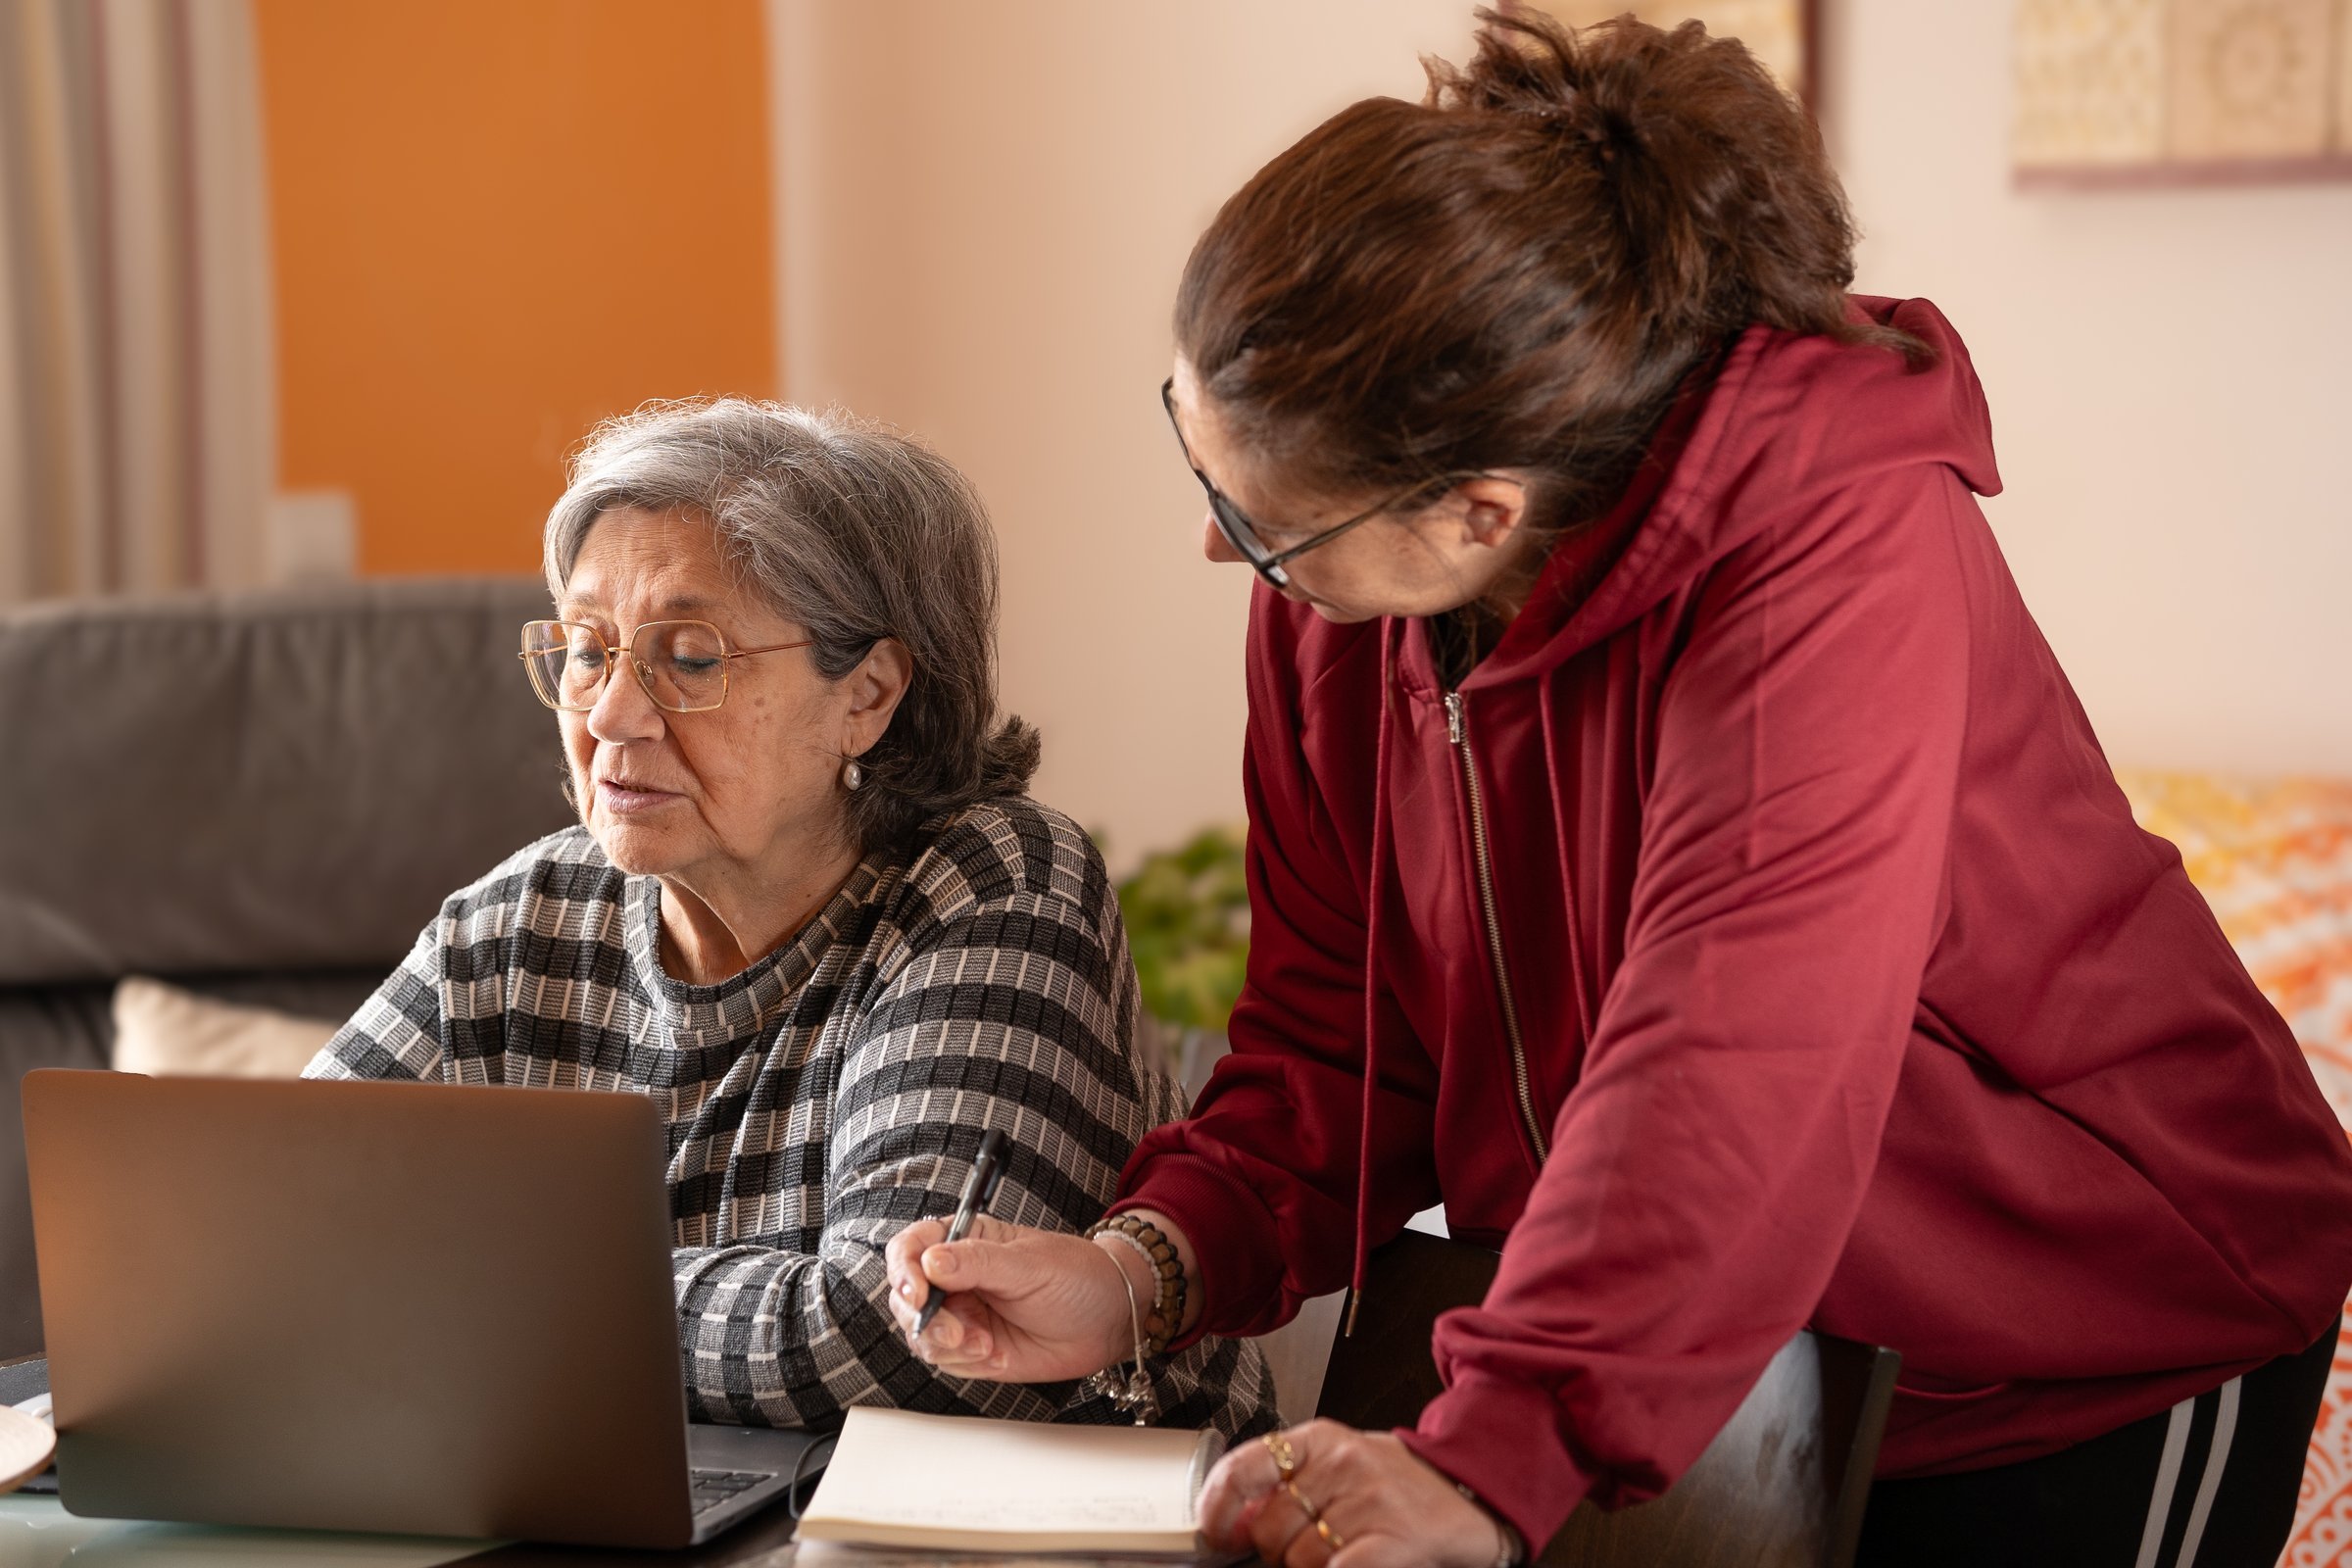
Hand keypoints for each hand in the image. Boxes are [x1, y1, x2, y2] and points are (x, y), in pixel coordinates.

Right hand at [884, 1213, 1135, 1381]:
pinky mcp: (972, 1348)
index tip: (919, 1294)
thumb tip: (931, 1261)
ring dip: (946, 1344)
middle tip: (957, 1333)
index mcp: (966, 1240)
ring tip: (985, 1345)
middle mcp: (956, 1277)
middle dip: (925, 1319)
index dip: (905, 1270)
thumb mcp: (1029, 1264)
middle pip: (906, 1296)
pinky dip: (964, 1361)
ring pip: (921, 1333)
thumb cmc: (1078, 1277)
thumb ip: (978, 1263)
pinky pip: (945, 1359)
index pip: (912, 1247)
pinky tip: (995, 1354)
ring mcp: (963, 1314)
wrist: (1109, 1320)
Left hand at [1199, 1420, 1509, 1567]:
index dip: (1218, 1505)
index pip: (1247, 1465)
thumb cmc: (1405, 1484)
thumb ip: (1293, 1484)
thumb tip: (1239, 1522)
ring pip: (1298, 1558)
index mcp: (1323, 1439)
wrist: (1474, 1490)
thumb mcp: (1344, 1466)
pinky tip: (1347, 1562)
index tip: (1214, 1533)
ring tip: (1340, 1556)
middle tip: (1305, 1550)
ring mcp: (1369, 1500)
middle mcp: (1343, 1463)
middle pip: (1270, 1526)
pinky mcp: (1392, 1540)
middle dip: (1276, 1552)